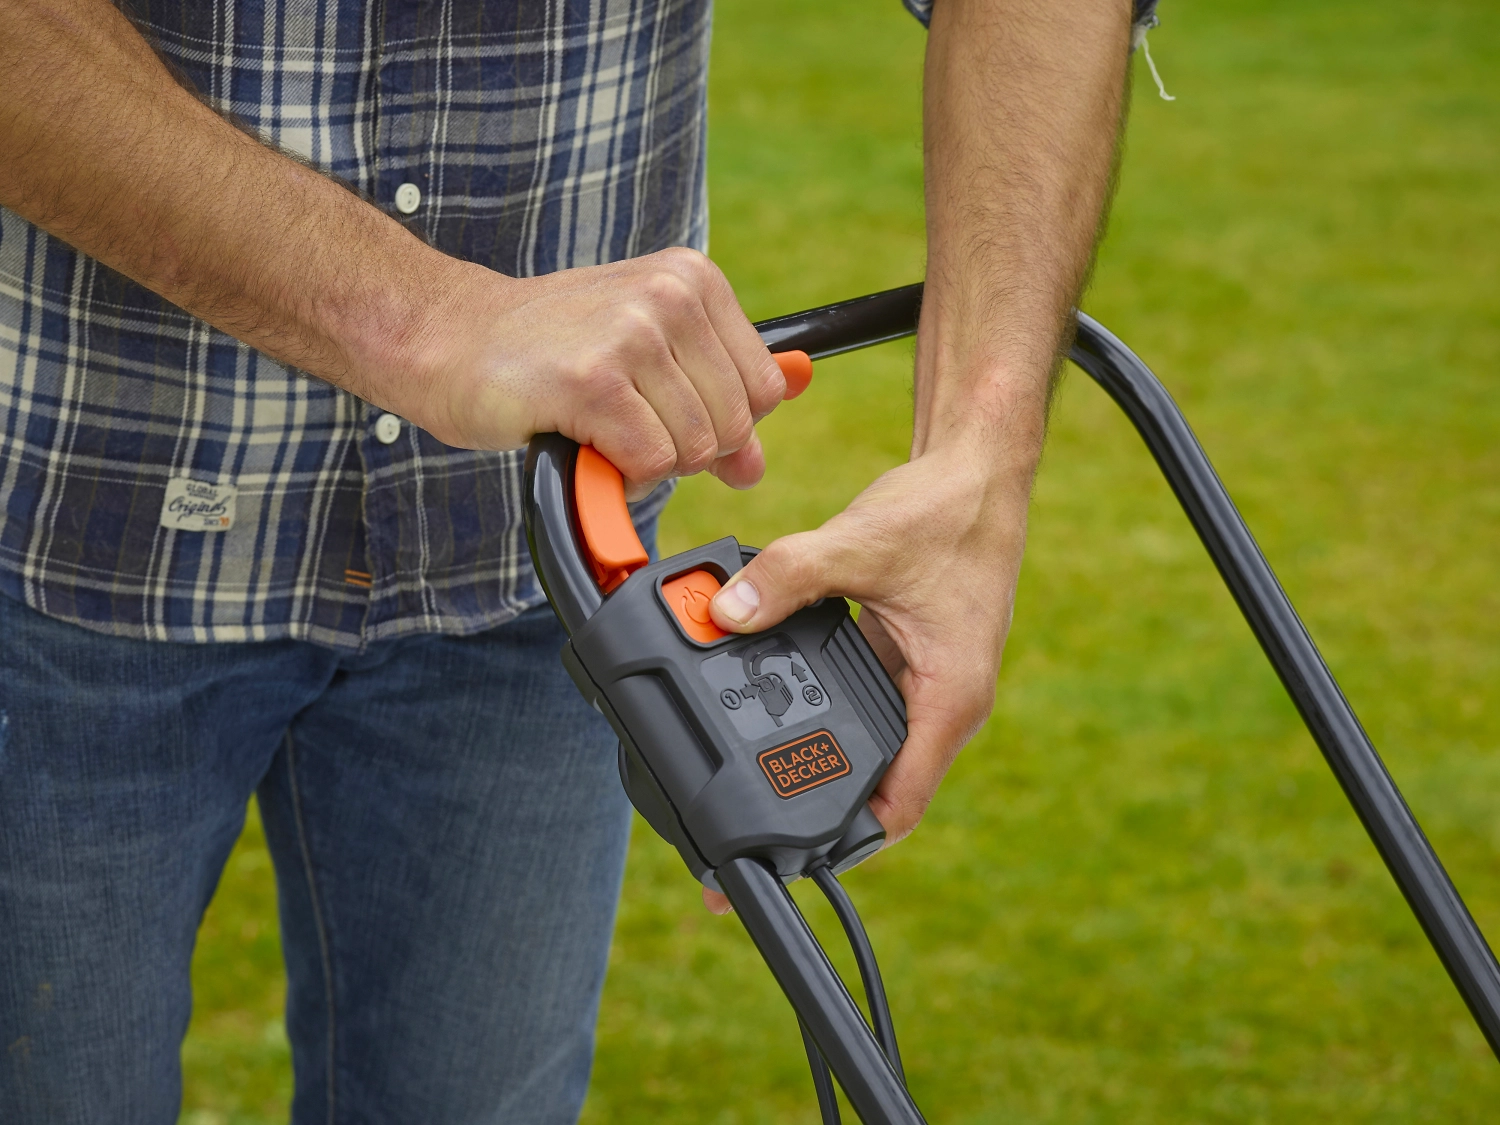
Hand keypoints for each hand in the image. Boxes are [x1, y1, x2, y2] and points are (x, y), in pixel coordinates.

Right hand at [387, 248, 786, 498]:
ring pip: (696, 450)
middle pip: (735, 425)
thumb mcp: (644, 356)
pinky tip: (583, 441)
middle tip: (624, 423)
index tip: (668, 414)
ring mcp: (634, 335)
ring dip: (647, 462)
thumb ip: (711, 401)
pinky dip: (619, 474)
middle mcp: (671, 296)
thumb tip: (755, 464)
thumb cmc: (545, 351)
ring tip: (598, 426)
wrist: (445, 337)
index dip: (724, 425)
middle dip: (685, 449)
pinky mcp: (596, 381)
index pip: (765, 387)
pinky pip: (652, 464)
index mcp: (693, 279)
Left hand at [696, 427, 1036, 913]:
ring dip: (816, 767)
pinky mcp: (902, 661)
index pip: (900, 806)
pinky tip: (767, 718)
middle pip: (878, 789)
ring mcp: (921, 685)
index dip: (845, 843)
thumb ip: (788, 578)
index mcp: (949, 698)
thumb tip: (724, 612)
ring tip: (747, 792)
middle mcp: (940, 704)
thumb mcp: (861, 544)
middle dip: (815, 814)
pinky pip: (857, 708)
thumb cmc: (946, 512)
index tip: (787, 861)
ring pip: (865, 750)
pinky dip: (816, 717)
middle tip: (745, 838)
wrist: (977, 470)